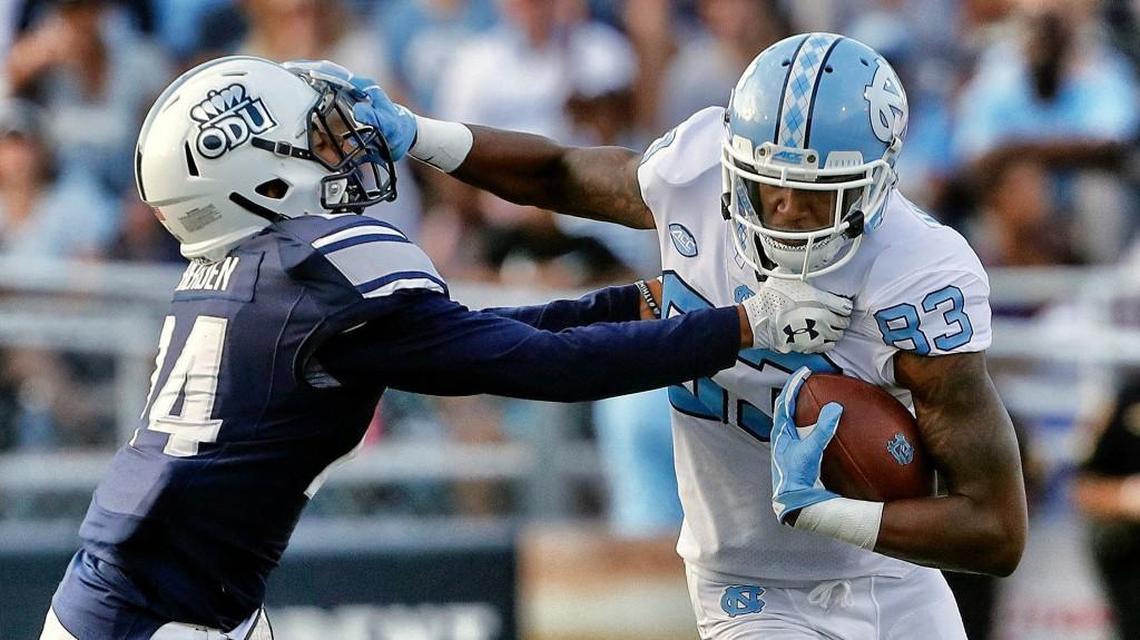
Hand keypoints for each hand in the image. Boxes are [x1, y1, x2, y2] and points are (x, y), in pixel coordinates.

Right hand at [283, 59, 418, 161]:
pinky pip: (323, 100)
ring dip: (303, 84)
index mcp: (362, 87)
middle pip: (323, 74)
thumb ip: (377, 119)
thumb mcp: (390, 126)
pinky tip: (294, 103)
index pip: (335, 74)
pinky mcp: (343, 106)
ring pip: (321, 86)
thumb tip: (359, 112)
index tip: (297, 72)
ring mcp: (346, 96)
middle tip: (282, 71)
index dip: (316, 72)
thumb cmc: (397, 129)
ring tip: (282, 83)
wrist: (402, 134)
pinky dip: (309, 99)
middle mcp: (352, 88)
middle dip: (303, 71)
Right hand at [740, 276, 851, 352]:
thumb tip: (797, 267)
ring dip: (835, 331)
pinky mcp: (810, 345)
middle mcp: (823, 317)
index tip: (842, 306)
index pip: (845, 306)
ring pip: (838, 335)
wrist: (760, 319)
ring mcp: (818, 333)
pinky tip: (824, 338)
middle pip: (844, 321)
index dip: (844, 305)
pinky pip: (828, 346)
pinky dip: (828, 342)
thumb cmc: (771, 299)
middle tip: (837, 317)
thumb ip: (798, 274)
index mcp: (820, 299)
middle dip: (842, 319)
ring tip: (831, 328)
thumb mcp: (786, 277)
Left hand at [771, 367, 841, 523]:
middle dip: (795, 392)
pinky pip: (800, 430)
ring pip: (791, 418)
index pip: (784, 401)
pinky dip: (808, 421)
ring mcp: (786, 445)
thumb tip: (835, 407)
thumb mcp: (811, 450)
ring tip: (812, 396)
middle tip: (807, 380)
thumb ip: (823, 429)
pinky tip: (821, 424)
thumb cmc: (797, 476)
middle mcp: (780, 436)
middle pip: (785, 407)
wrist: (793, 501)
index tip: (805, 372)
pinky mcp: (794, 454)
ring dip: (799, 406)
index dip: (793, 385)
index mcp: (779, 432)